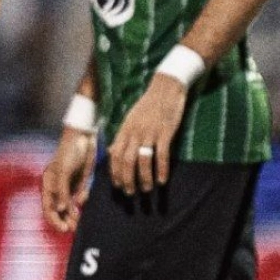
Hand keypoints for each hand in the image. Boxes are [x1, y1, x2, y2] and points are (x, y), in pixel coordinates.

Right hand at [42, 128, 97, 230]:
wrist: (83, 138)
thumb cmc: (69, 153)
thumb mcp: (63, 172)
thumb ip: (62, 191)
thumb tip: (61, 209)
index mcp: (48, 184)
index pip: (49, 207)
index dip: (55, 220)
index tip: (64, 229)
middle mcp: (56, 187)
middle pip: (59, 210)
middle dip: (65, 220)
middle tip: (74, 228)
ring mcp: (68, 185)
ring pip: (70, 206)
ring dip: (74, 214)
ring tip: (79, 222)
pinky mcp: (80, 183)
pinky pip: (79, 197)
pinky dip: (81, 201)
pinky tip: (84, 199)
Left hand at [108, 74, 187, 193]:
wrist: (166, 86)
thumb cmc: (149, 104)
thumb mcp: (131, 119)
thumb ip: (122, 135)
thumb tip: (113, 151)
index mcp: (125, 130)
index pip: (115, 156)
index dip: (115, 173)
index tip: (119, 186)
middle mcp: (134, 132)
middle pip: (126, 161)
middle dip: (127, 180)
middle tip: (131, 193)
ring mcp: (150, 132)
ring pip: (142, 161)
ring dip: (144, 178)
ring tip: (147, 189)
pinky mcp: (165, 132)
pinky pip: (161, 155)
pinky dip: (161, 170)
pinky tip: (163, 180)